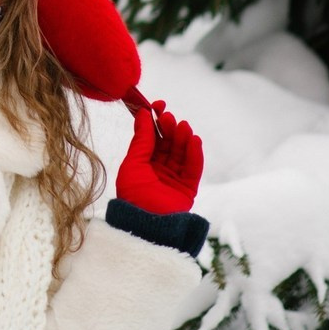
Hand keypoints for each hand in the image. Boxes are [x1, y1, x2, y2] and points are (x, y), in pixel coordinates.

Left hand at [115, 98, 202, 214]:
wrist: (145, 224)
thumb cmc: (133, 195)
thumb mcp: (133, 164)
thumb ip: (141, 140)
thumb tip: (143, 114)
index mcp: (143, 162)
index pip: (152, 136)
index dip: (155, 120)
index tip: (157, 105)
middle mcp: (159, 169)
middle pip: (168, 143)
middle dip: (169, 128)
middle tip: (168, 116)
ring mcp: (174, 178)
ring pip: (182, 153)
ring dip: (183, 138)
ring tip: (182, 126)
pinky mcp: (188, 188)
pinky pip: (194, 168)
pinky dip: (195, 154)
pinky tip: (194, 140)